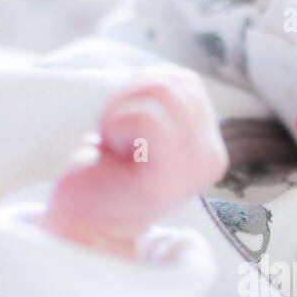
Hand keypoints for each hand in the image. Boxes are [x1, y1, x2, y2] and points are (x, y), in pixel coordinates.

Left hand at [40, 67, 228, 254]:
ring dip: (120, 110)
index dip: (142, 92)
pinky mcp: (167, 176)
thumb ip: (165, 101)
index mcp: (211, 145)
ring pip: (161, 90)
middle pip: (172, 82)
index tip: (129, 132)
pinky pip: (144, 116)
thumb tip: (163, 77)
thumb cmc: (109, 171)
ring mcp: (193, 168)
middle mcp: (211, 157)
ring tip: (115, 144)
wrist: (85, 219)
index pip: (185, 81)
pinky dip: (116, 124)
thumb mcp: (147, 126)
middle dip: (129, 97)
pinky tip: (113, 152)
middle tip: (116, 137)